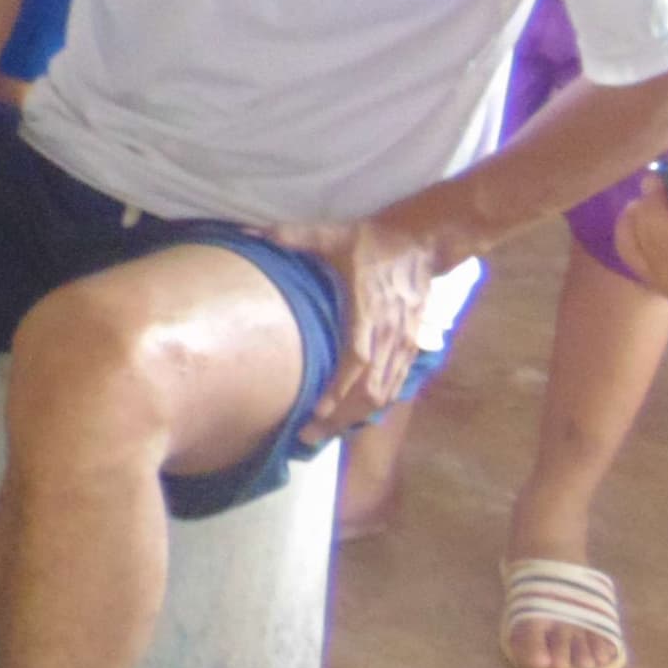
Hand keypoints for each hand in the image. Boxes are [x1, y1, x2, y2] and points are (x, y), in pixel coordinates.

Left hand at [271, 211, 440, 444]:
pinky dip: (376, 406)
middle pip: (369, 389)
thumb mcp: (330, 234)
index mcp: (367, 311)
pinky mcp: (411, 346)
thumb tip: (246, 231)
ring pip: (384, 393)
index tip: (316, 411)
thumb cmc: (370, 241)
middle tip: (309, 436)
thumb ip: (291, 237)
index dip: (338, 389)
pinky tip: (354, 418)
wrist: (421, 242)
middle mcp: (388, 334)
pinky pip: (396, 385)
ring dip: (356, 418)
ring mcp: (403, 343)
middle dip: (341, 417)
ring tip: (326, 434)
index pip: (356, 360)